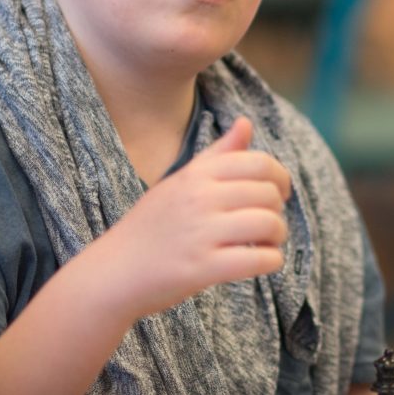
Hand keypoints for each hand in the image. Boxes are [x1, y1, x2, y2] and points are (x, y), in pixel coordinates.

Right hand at [83, 117, 291, 319]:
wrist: (113, 272)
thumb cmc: (151, 227)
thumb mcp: (180, 182)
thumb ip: (217, 155)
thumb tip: (246, 122)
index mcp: (195, 175)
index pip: (259, 163)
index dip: (280, 178)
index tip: (278, 194)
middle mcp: (199, 199)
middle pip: (268, 194)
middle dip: (277, 211)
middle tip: (267, 225)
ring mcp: (200, 233)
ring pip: (269, 224)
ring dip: (277, 237)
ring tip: (266, 243)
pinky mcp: (203, 268)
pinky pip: (259, 260)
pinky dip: (271, 261)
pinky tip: (262, 262)